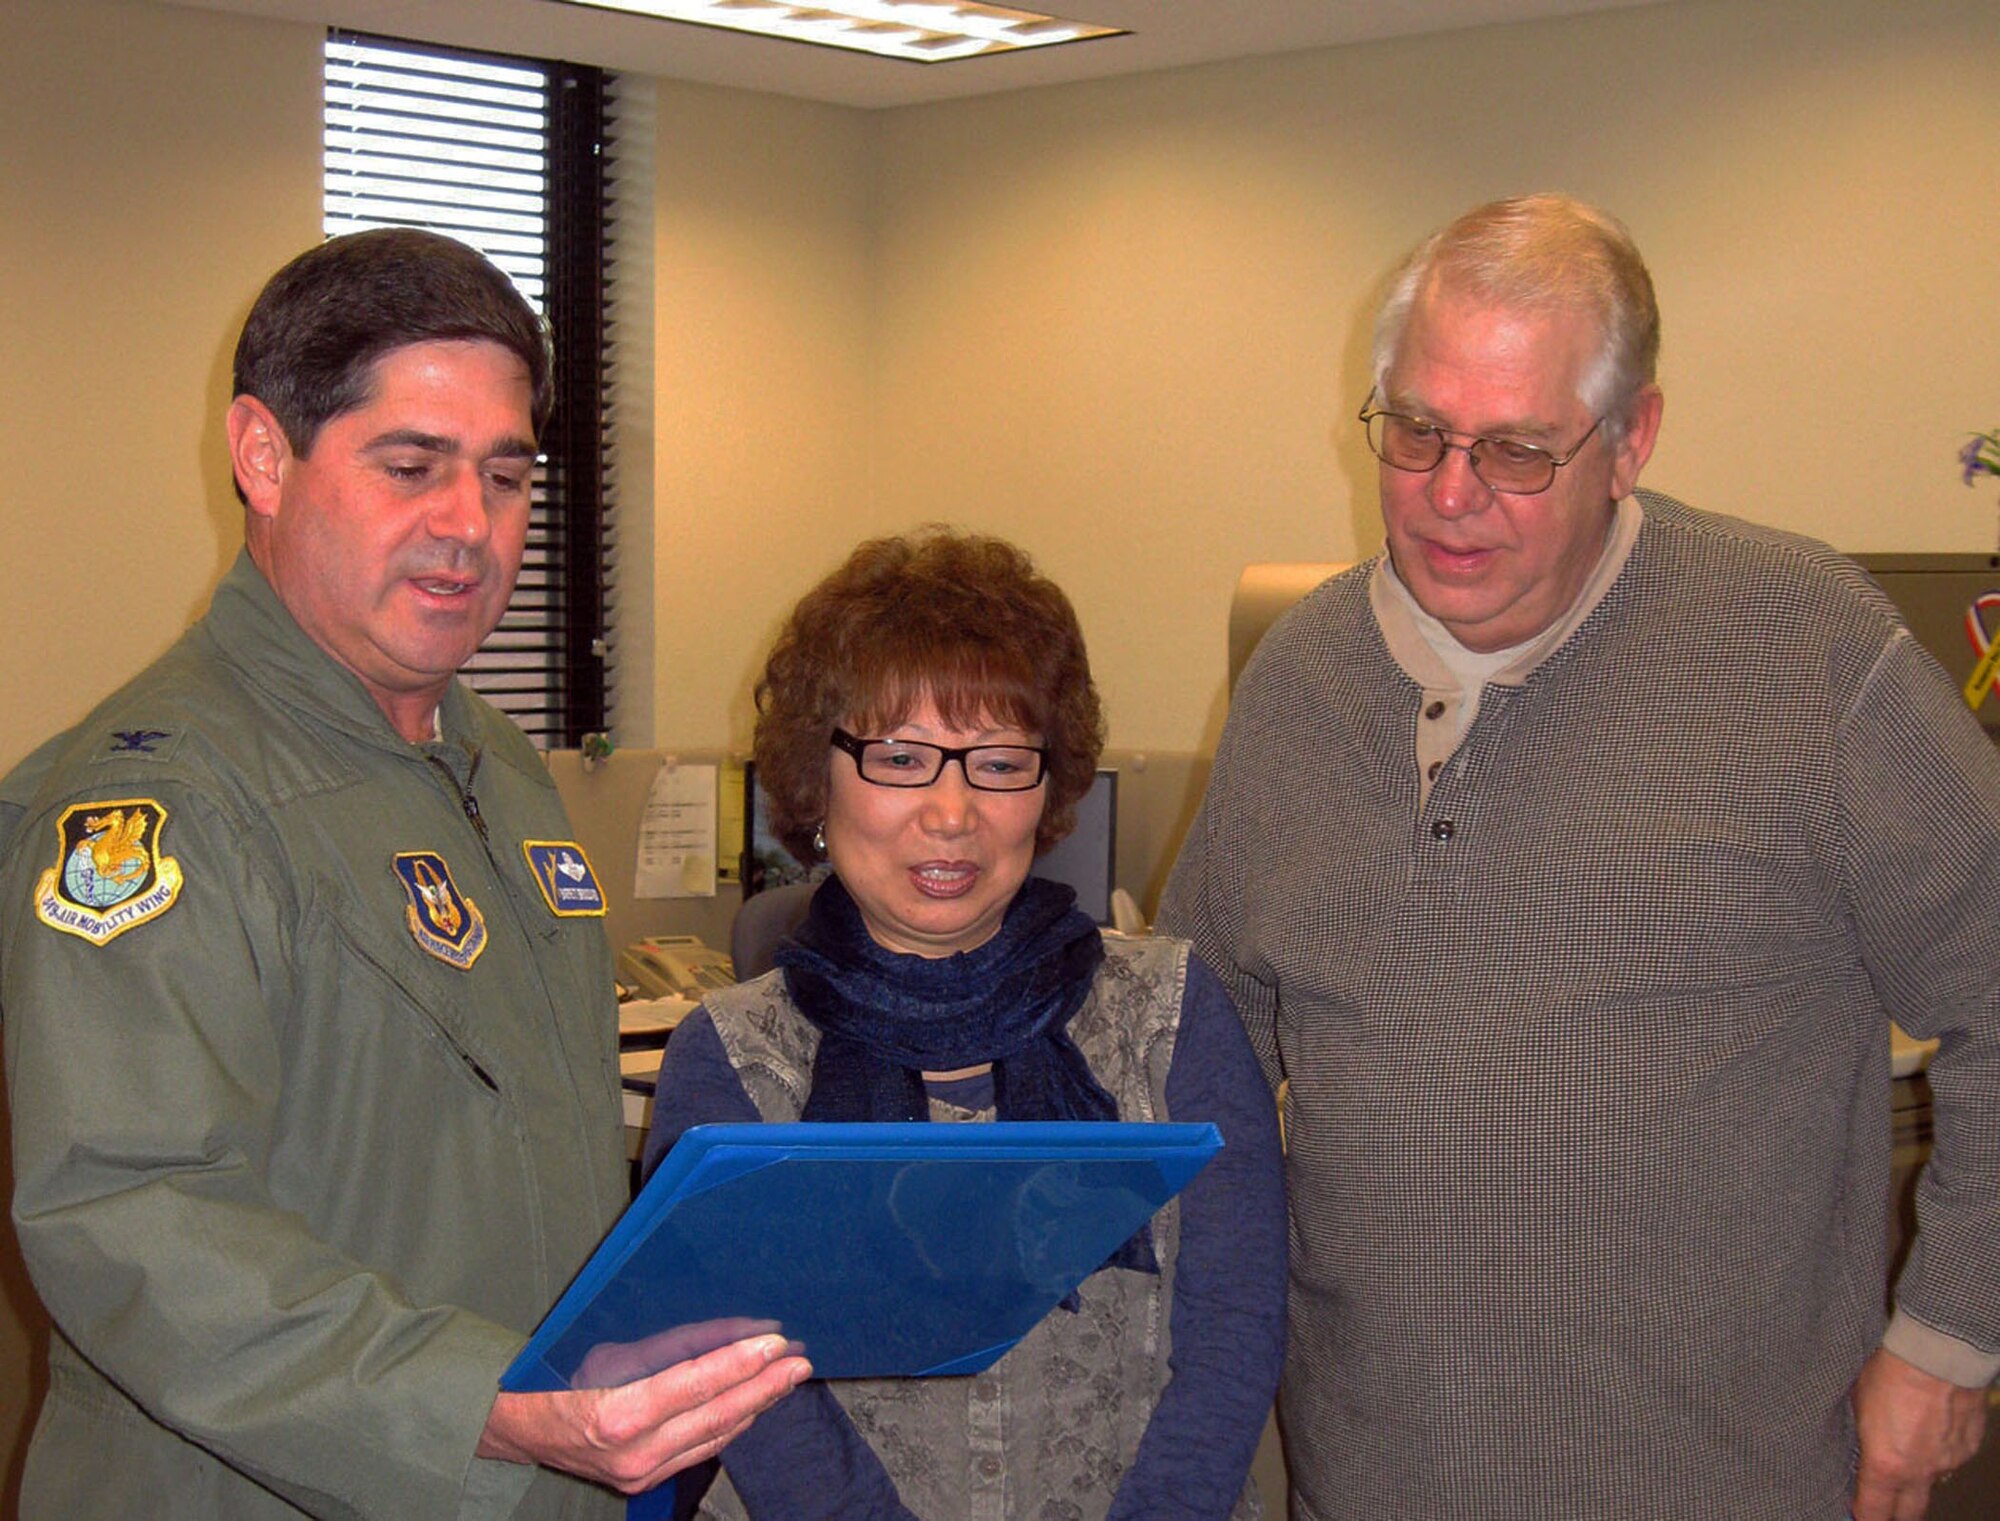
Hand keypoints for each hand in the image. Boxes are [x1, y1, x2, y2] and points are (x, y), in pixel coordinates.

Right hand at [477, 1332, 810, 1493]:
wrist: (517, 1432)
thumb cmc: (556, 1379)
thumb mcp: (609, 1352)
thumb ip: (667, 1348)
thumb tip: (725, 1334)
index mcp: (619, 1414)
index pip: (697, 1385)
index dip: (741, 1364)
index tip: (777, 1344)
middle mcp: (634, 1453)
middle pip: (716, 1416)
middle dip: (764, 1387)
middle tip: (800, 1363)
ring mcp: (641, 1474)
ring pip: (715, 1437)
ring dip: (755, 1406)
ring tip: (785, 1379)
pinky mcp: (644, 1482)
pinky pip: (700, 1450)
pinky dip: (729, 1425)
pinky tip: (750, 1405)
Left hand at [1851, 1347, 1987, 1520]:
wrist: (1938, 1356)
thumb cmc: (1892, 1374)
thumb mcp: (1858, 1404)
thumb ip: (1863, 1438)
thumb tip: (1862, 1451)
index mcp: (1885, 1465)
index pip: (1873, 1511)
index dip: (1863, 1517)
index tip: (1858, 1515)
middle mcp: (1920, 1473)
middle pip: (1909, 1514)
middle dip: (1895, 1515)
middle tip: (1884, 1507)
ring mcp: (1948, 1464)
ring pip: (1931, 1484)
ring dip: (1917, 1477)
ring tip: (1906, 1450)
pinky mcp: (1968, 1450)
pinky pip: (1951, 1462)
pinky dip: (1938, 1453)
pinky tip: (1928, 1429)